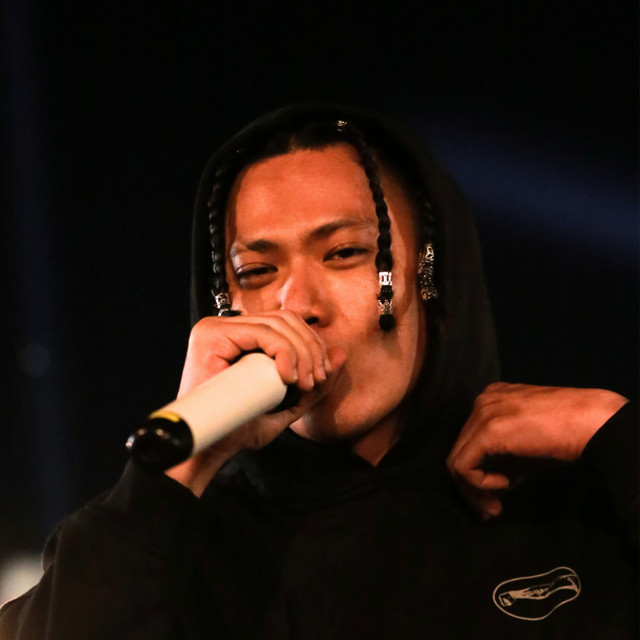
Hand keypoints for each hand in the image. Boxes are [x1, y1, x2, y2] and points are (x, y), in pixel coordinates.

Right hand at [166, 311, 345, 495]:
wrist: (209, 450)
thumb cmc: (242, 428)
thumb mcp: (288, 403)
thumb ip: (315, 382)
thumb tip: (342, 353)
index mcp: (243, 336)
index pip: (288, 323)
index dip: (312, 345)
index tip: (319, 378)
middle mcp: (228, 326)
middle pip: (286, 319)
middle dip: (311, 349)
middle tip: (313, 382)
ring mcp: (217, 328)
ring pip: (277, 324)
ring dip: (301, 353)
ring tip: (302, 384)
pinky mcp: (211, 336)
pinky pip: (261, 332)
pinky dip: (284, 352)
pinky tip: (287, 377)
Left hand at [446, 383, 627, 520]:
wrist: (592, 423)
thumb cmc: (569, 434)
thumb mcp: (529, 448)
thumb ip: (507, 460)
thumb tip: (494, 486)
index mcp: (492, 399)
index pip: (470, 441)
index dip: (476, 474)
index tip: (492, 501)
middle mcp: (482, 402)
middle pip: (460, 450)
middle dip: (471, 488)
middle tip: (489, 512)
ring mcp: (482, 413)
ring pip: (457, 460)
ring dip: (473, 491)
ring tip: (494, 509)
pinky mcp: (487, 430)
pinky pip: (463, 466)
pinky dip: (478, 484)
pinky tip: (504, 485)